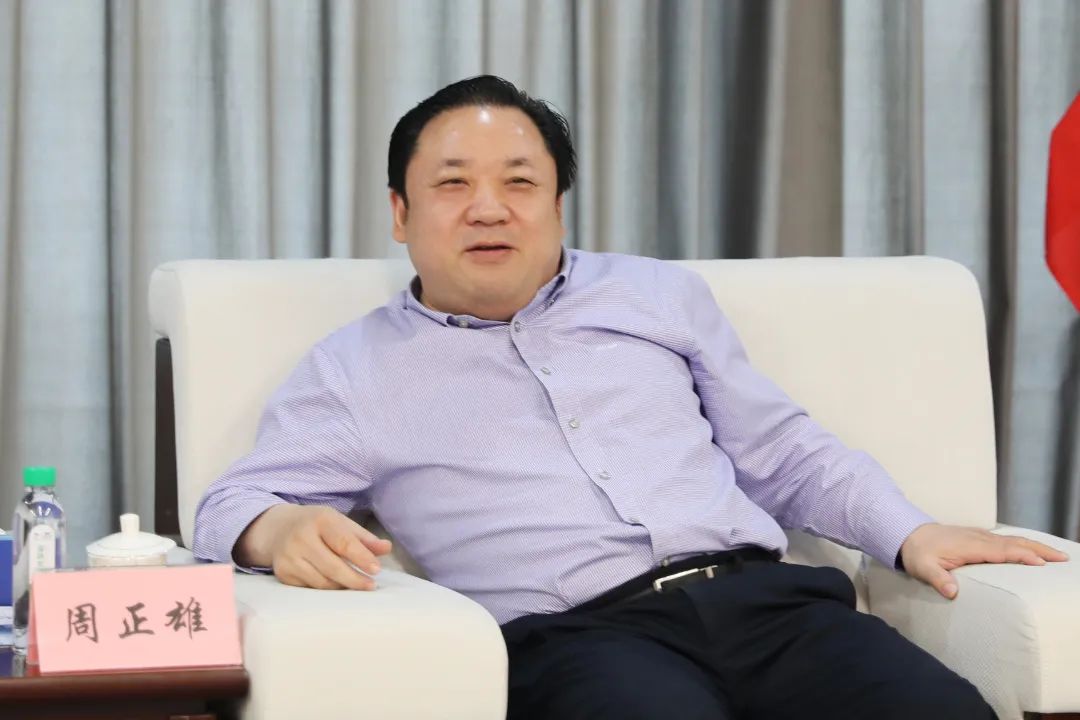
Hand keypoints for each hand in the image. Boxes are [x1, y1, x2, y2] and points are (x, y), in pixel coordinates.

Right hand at [237, 504, 392, 589]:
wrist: (278, 528)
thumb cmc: (317, 525)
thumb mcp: (340, 523)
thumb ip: (364, 538)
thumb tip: (387, 548)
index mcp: (320, 520)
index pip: (344, 543)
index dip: (362, 558)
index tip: (377, 570)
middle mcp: (301, 538)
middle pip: (332, 566)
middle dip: (354, 579)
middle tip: (370, 586)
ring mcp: (289, 558)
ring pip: (322, 582)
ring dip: (342, 587)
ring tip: (356, 585)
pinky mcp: (283, 574)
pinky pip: (310, 588)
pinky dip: (326, 589)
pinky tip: (336, 586)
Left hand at [899, 523, 1068, 599]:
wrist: (908, 534)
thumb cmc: (917, 554)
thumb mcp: (923, 568)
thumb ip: (938, 579)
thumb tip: (952, 592)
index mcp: (970, 547)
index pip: (1002, 551)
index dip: (1022, 556)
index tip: (1042, 564)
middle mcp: (979, 538)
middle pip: (1015, 543)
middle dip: (1040, 550)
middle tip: (1063, 558)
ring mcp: (980, 536)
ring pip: (1013, 539)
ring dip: (1036, 546)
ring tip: (1057, 555)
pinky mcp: (979, 537)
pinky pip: (1007, 539)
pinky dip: (1024, 543)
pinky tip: (1033, 550)